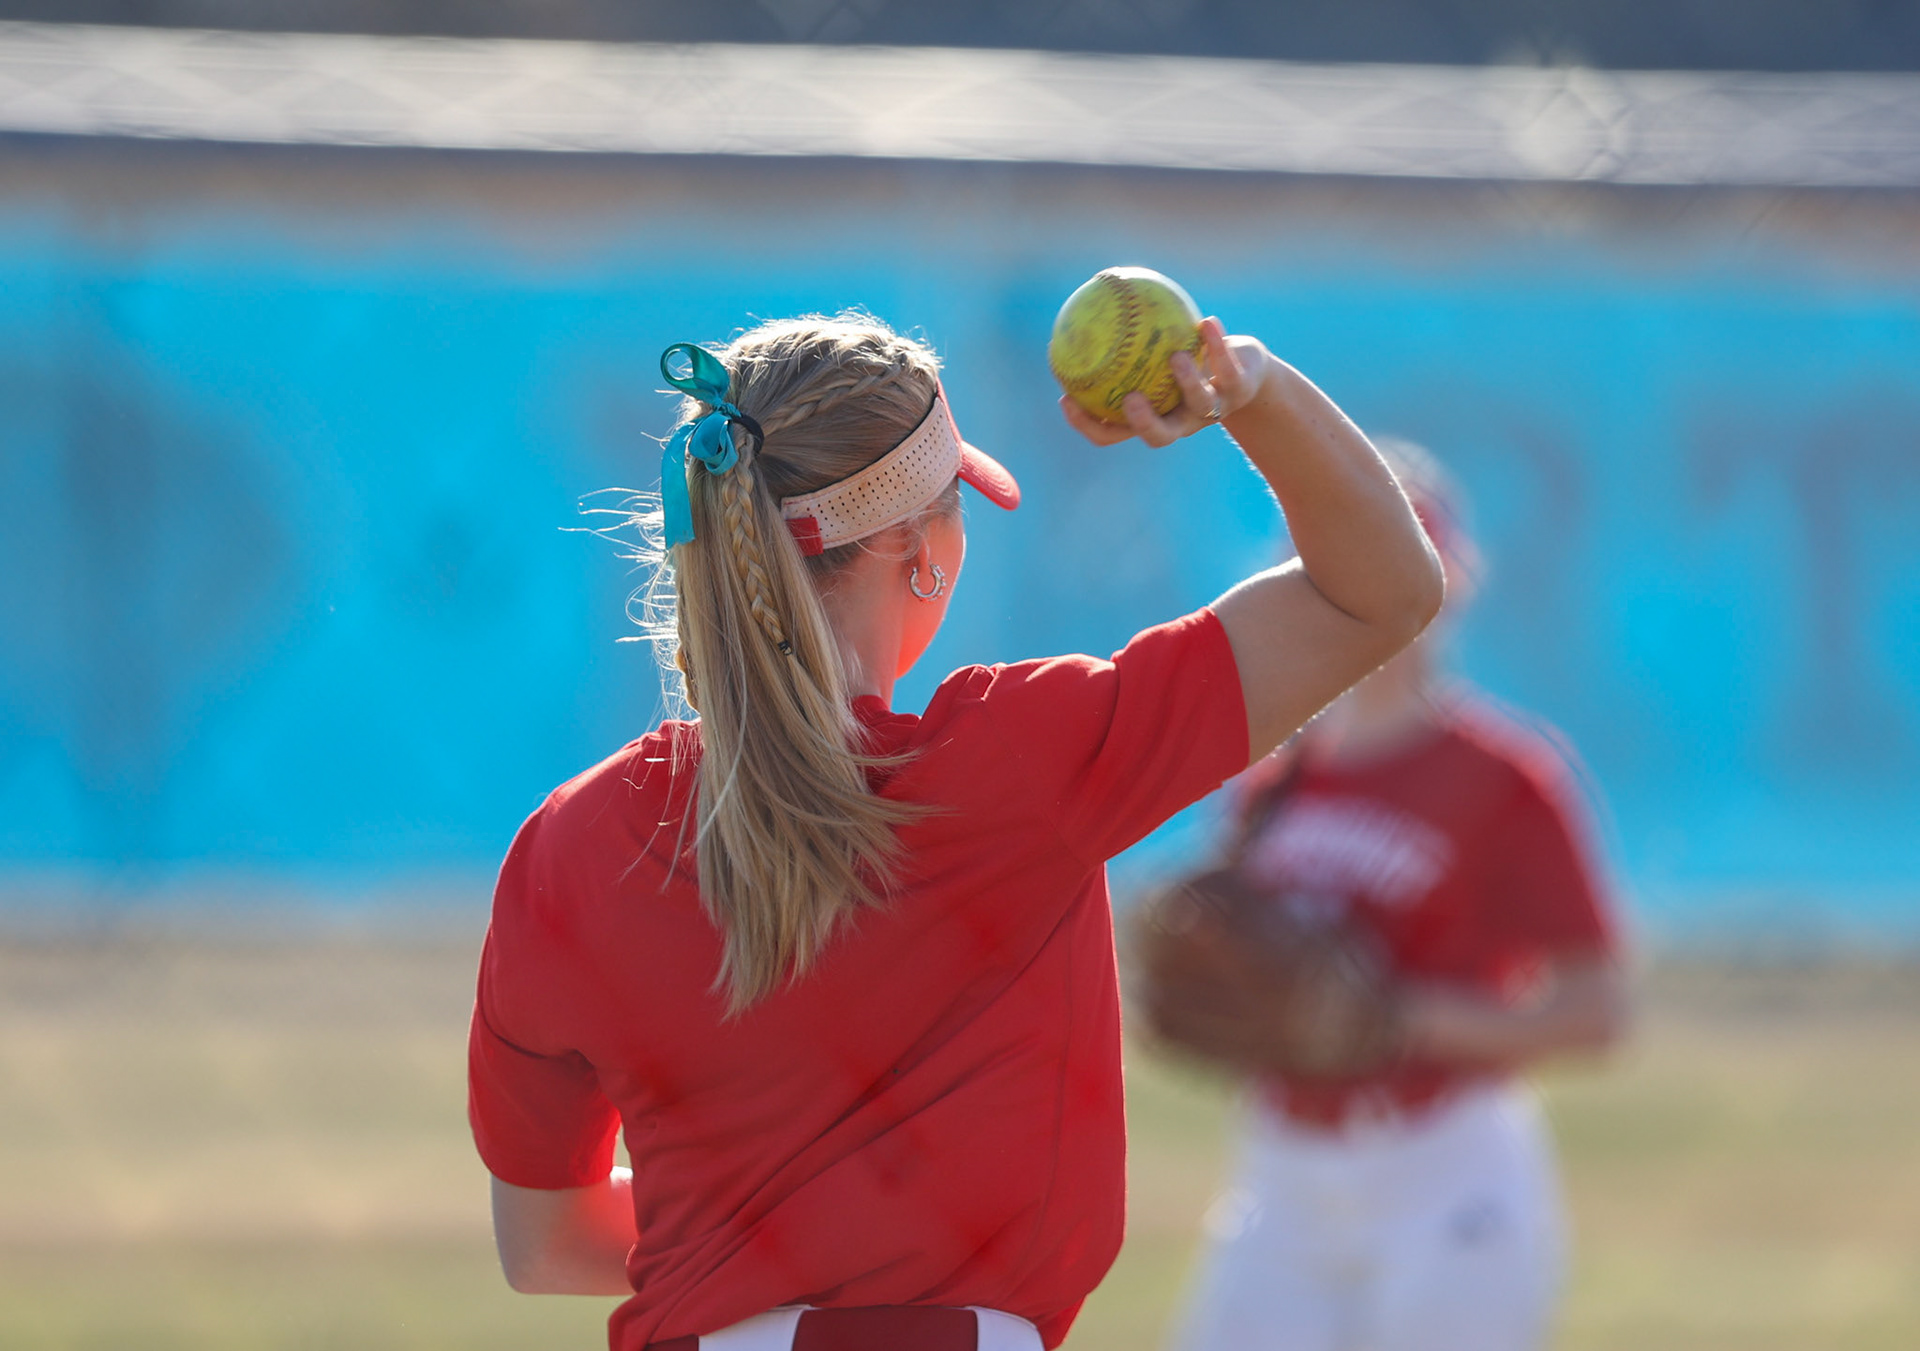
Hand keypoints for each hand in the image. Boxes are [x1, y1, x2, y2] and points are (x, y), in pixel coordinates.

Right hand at [1058, 317, 1269, 447]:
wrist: (1246, 370)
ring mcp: (1212, 409)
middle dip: (1144, 423)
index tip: (1066, 398)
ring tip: (1175, 357)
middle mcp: (1182, 421)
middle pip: (1161, 436)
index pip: (1113, 432)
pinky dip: (1216, 345)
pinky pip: (1226, 368)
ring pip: (1200, 404)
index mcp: (1153, 417)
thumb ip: (1122, 336)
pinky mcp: (1238, 389)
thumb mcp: (1153, 348)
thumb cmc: (1188, 357)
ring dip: (1187, 382)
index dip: (1088, 424)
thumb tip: (1083, 305)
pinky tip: (1207, 323)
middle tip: (1128, 400)